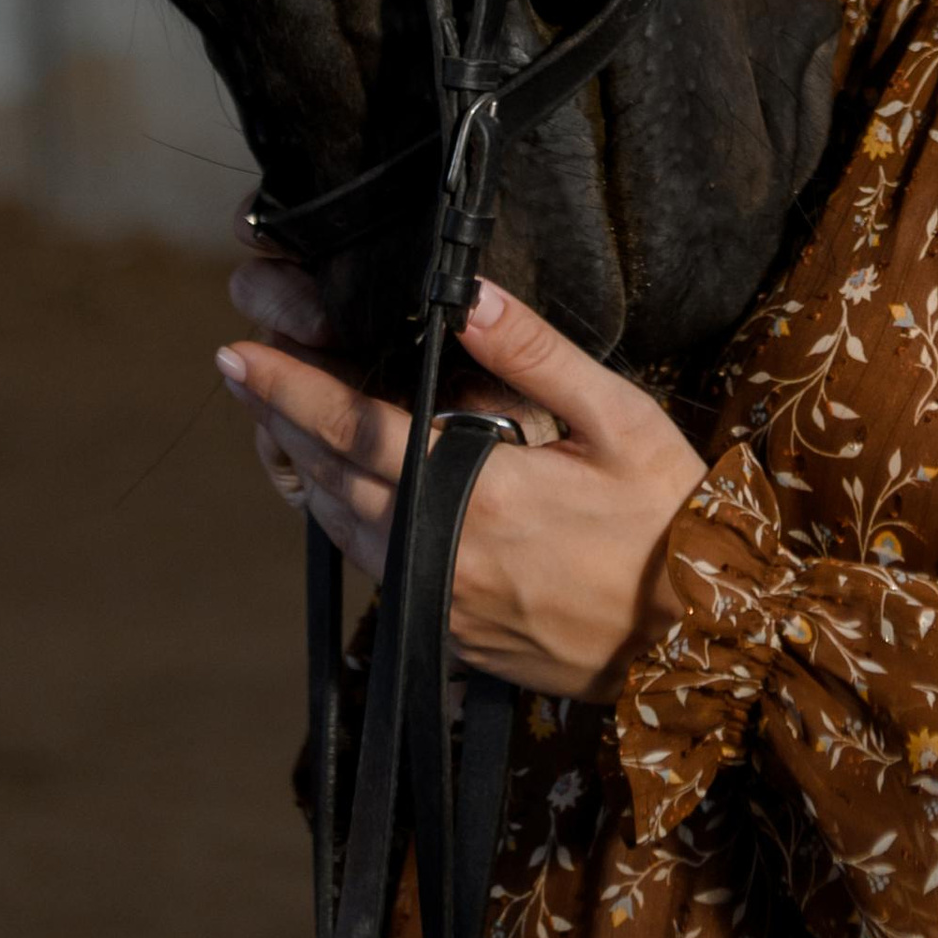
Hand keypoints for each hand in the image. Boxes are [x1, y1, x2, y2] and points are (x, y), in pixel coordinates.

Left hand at [215, 280, 709, 701]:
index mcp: (476, 493)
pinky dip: (344, 521)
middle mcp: (438, 554)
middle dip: (280, 423)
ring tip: (282, 424)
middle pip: (327, 480)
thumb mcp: (620, 419)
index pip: (353, 429)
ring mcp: (438, 603)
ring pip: (340, 530)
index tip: (239, 353)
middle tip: (245, 375)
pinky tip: (347, 493)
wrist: (698, 642)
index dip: (290, 388)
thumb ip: (539, 355)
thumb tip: (471, 295)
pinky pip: (373, 569)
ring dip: (305, 473)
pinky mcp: (449, 635)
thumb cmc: (670, 521)